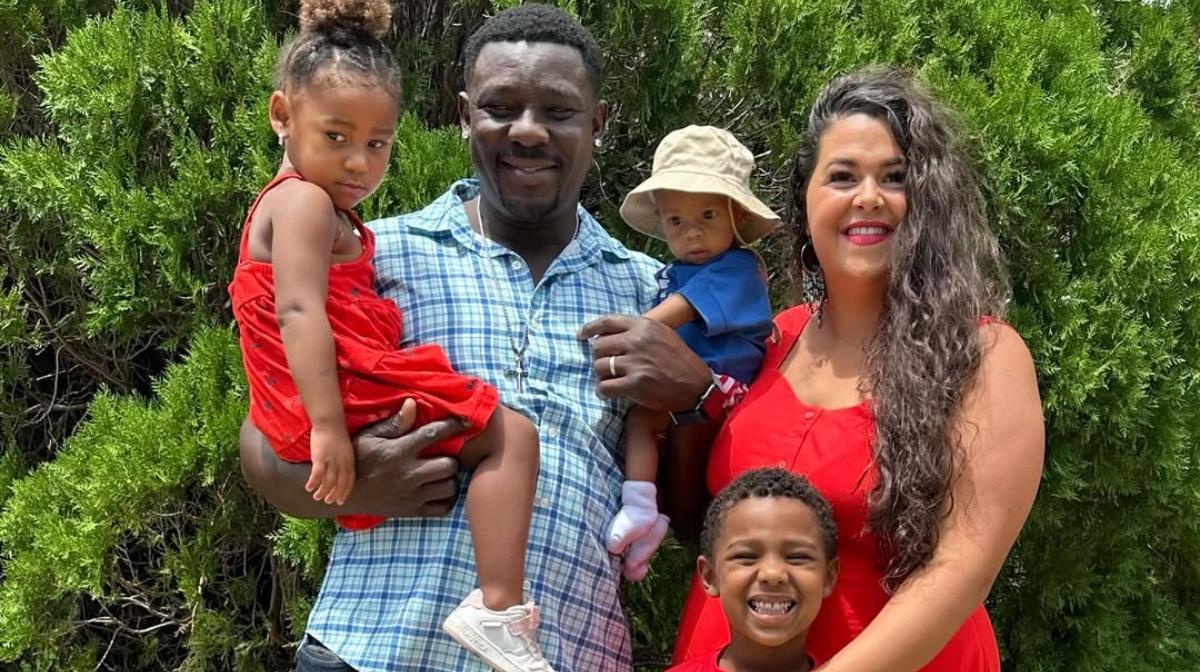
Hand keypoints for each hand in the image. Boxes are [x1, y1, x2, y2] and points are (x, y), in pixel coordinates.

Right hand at [307, 425, 354, 504]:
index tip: (341, 501)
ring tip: (316, 497)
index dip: (345, 492)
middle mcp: (342, 463)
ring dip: (322, 491)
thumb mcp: (345, 449)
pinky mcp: (320, 457)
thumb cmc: (336, 434)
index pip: (349, 480)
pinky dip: (313, 483)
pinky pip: (317, 474)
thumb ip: (343, 461)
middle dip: (334, 494)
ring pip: (328, 481)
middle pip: (339, 483)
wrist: (330, 422)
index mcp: (349, 461)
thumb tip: (337, 471)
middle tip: (328, 501)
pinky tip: (308, 488)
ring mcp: (332, 461)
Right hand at [348, 398, 465, 517]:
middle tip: (448, 455)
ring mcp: (411, 495)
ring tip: (444, 473)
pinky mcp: (412, 512)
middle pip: (449, 465)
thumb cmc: (357, 460)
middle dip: (453, 458)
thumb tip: (413, 404)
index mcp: (398, 452)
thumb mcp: (369, 437)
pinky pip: (443, 508)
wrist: (344, 495)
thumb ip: (394, 424)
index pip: (433, 434)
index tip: (467, 422)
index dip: (454, 426)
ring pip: (449, 487)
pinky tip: (440, 490)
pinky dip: (446, 499)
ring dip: (451, 479)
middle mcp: (408, 474)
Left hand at [578, 314, 711, 410]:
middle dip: (600, 357)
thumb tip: (611, 334)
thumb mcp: (662, 334)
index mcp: (643, 326)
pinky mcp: (634, 384)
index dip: (590, 328)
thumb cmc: (680, 360)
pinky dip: (603, 391)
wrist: (696, 385)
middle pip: (599, 346)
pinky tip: (610, 392)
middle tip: (608, 365)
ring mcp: (635, 363)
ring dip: (602, 375)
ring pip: (599, 367)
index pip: (608, 322)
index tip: (581, 335)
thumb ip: (638, 331)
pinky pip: (604, 387)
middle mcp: (637, 341)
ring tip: (612, 379)